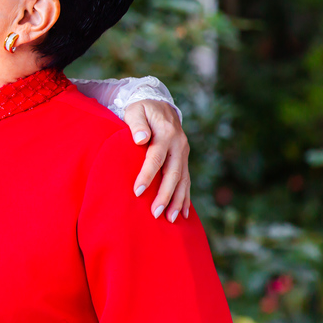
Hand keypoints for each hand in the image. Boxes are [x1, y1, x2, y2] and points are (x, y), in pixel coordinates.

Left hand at [124, 99, 190, 221]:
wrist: (160, 103)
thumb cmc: (142, 108)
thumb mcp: (135, 110)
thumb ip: (137, 124)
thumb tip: (141, 139)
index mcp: (166, 134)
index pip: (156, 158)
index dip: (147, 175)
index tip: (138, 191)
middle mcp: (179, 145)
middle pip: (173, 174)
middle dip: (166, 195)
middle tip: (155, 213)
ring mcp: (184, 153)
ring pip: (183, 180)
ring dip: (178, 201)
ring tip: (171, 219)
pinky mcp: (184, 159)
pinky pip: (186, 180)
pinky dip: (186, 197)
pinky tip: (184, 213)